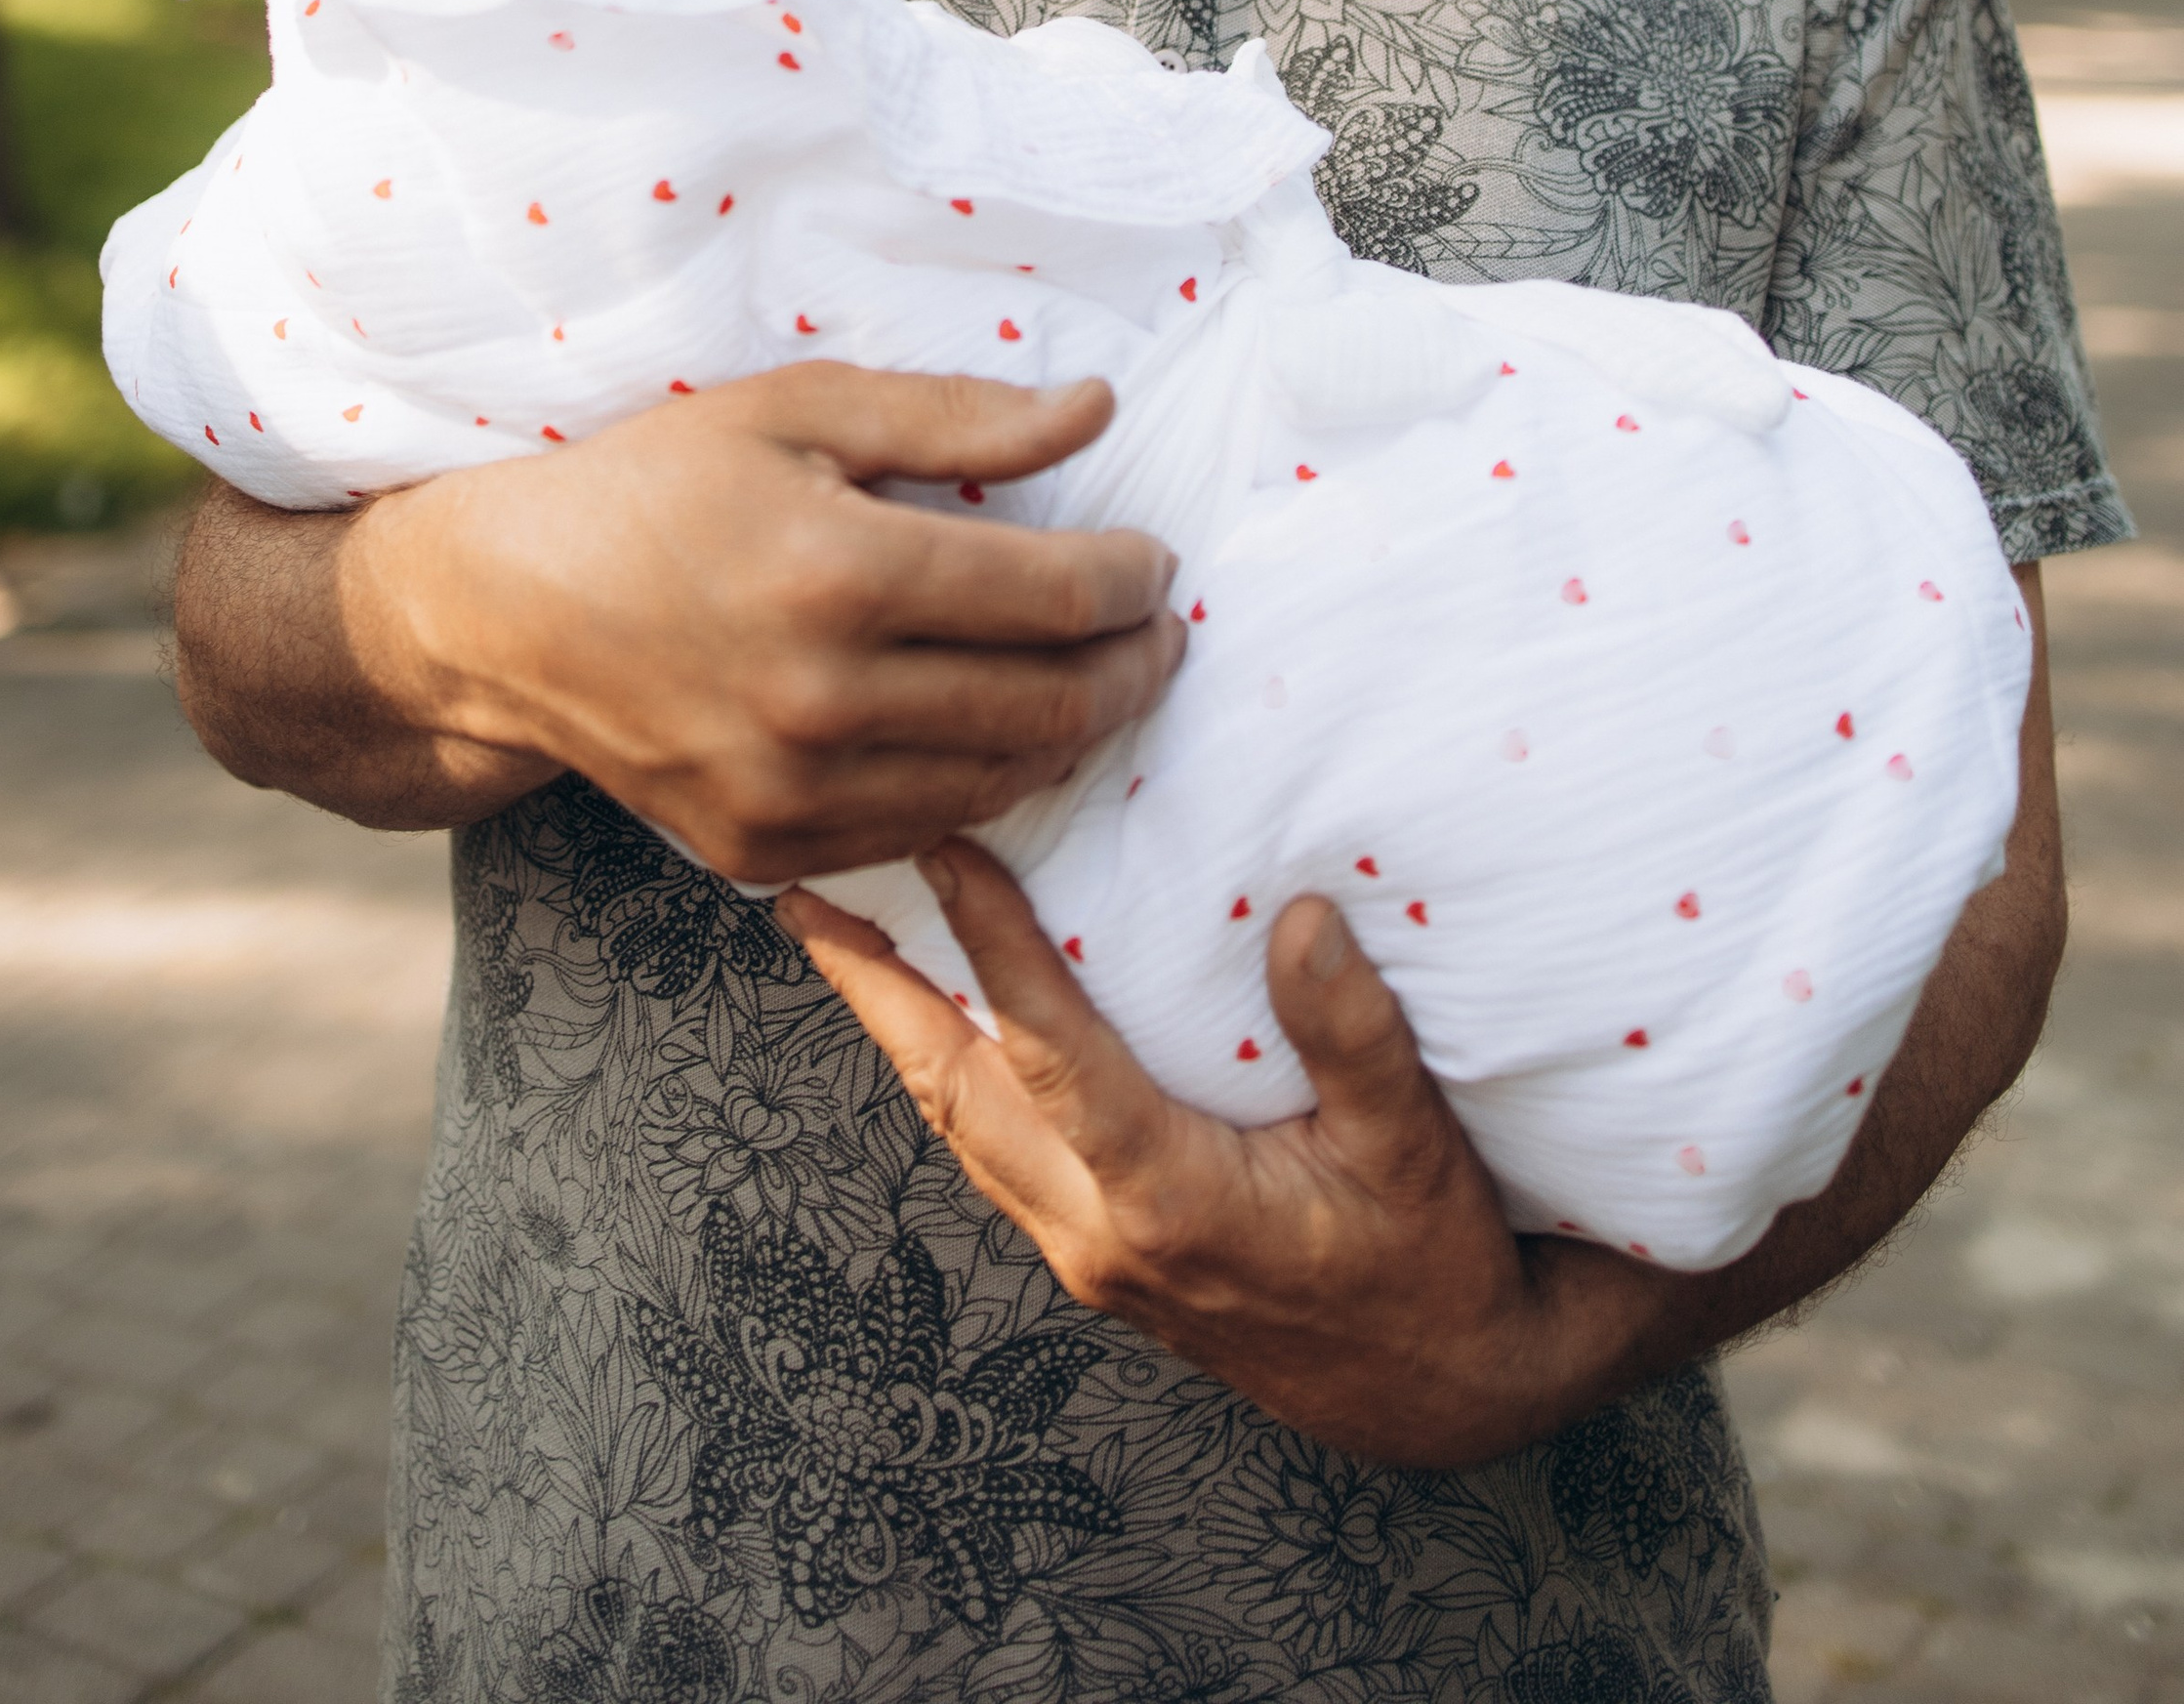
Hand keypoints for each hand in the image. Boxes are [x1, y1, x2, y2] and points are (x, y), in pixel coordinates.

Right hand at [338, 363, 1182, 883]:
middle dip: (1133, 665)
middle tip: (1158, 630)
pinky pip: (924, 832)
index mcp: (839, 572)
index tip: (1155, 561)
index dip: (1132, 580)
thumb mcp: (797, 411)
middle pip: (1050, 702)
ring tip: (1097, 680)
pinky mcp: (767, 849)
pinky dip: (986, 786)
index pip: (1055, 598)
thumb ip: (956, 416)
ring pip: (1002, 782)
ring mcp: (792, 790)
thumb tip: (1094, 411)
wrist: (508, 612)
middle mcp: (823, 698)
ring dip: (1077, 732)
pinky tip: (998, 734)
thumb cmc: (655, 486)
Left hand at [786, 838, 1665, 1467]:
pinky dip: (951, 1073)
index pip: (1047, 1052)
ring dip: (898, 1028)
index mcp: (1168, 1199)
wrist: (1441, 1397)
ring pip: (960, 1127)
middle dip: (874, 990)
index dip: (991, 946)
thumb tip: (1299, 917)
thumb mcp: (1419, 1146)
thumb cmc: (1436, 1264)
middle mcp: (1103, 1233)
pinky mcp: (1102, 1259)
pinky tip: (942, 1024)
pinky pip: (993, 1152)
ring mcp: (1092, 1254)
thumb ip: (1356, 1032)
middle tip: (806, 892)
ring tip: (843, 938)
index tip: (943, 850)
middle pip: (955, 1092)